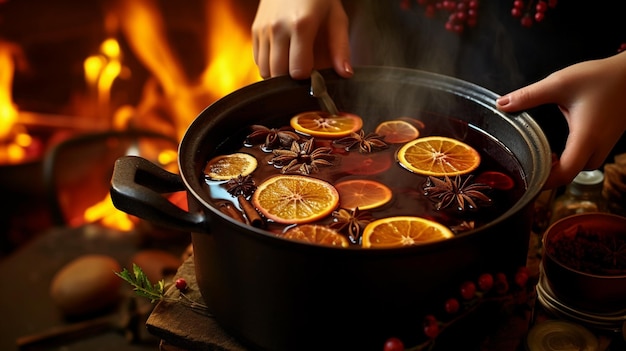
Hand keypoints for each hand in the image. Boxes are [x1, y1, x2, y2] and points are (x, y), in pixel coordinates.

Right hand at [251, 0, 352, 78]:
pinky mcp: (254, 30)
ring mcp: (263, 29)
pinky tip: (282, 55)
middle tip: (304, 69)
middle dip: (292, 79)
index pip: (297, 70)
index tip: (315, 72)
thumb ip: (341, 48)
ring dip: (279, 74)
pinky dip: (269, 65)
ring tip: (293, 63)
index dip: (308, 77)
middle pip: (279, 74)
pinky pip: (258, 61)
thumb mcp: (336, 18)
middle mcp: (278, 28)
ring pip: (265, 71)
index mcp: (301, 25)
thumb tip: (345, 74)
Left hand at [497, 51, 625, 188]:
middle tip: (528, 165)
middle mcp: (598, 145)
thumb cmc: (601, 77)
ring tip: (539, 156)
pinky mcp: (608, 137)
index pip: (566, 173)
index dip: (545, 180)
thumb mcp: (560, 83)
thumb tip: (501, 104)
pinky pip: (589, 156)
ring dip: (562, 165)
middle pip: (573, 174)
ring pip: (582, 166)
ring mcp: (606, 143)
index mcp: (586, 137)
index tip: (526, 176)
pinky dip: (571, 157)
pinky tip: (556, 147)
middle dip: (550, 175)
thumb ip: (529, 96)